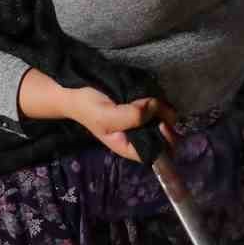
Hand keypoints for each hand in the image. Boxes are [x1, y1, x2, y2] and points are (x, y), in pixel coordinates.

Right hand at [17, 69, 177, 161]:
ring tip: (151, 97)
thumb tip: (155, 107)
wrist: (76, 90)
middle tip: (158, 105)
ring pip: (165, 117)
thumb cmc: (88, 108)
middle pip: (166, 134)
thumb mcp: (107, 116)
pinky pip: (159, 104)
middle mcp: (139, 135)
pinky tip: (150, 92)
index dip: (165, 141)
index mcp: (130, 147)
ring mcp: (141, 120)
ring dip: (163, 106)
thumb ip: (131, 116)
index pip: (158, 153)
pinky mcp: (141, 105)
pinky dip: (159, 98)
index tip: (161, 124)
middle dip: (166, 119)